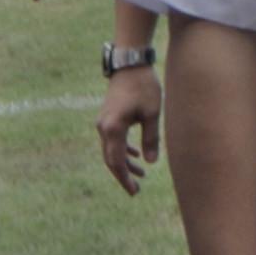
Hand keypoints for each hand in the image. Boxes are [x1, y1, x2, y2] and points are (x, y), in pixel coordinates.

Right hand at [96, 62, 163, 194]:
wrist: (130, 64)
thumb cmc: (144, 87)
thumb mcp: (152, 114)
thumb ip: (151, 139)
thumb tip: (150, 163)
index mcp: (113, 129)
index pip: (116, 161)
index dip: (125, 178)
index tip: (134, 191)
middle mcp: (103, 127)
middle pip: (111, 159)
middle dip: (123, 175)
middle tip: (136, 190)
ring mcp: (104, 122)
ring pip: (112, 149)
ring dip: (125, 162)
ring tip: (141, 175)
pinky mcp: (108, 117)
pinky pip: (113, 139)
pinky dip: (124, 149)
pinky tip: (136, 156)